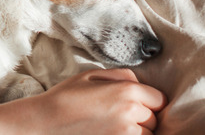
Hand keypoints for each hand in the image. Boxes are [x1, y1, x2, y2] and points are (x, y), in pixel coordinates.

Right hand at [19, 68, 165, 134]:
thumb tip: (140, 83)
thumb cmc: (65, 97)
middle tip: (119, 115)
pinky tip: (110, 133)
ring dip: (138, 132)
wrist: (45, 122)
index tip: (138, 104)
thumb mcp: (91, 75)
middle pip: (154, 119)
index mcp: (127, 91)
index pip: (160, 99)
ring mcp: (125, 134)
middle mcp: (130, 113)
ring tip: (114, 127)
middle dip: (143, 117)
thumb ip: (122, 75)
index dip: (149, 101)